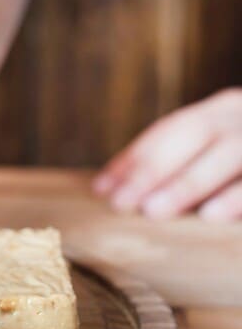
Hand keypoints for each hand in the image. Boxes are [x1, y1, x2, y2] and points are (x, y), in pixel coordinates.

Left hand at [93, 88, 241, 221]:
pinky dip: (235, 199)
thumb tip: (108, 189)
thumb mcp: (214, 150)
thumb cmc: (241, 161)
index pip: (168, 131)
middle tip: (119, 203)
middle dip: (152, 170)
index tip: (100, 188)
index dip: (133, 158)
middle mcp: (241, 118)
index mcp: (220, 111)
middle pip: (193, 135)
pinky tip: (210, 217)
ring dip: (185, 185)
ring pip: (226, 156)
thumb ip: (173, 164)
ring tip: (153, 211)